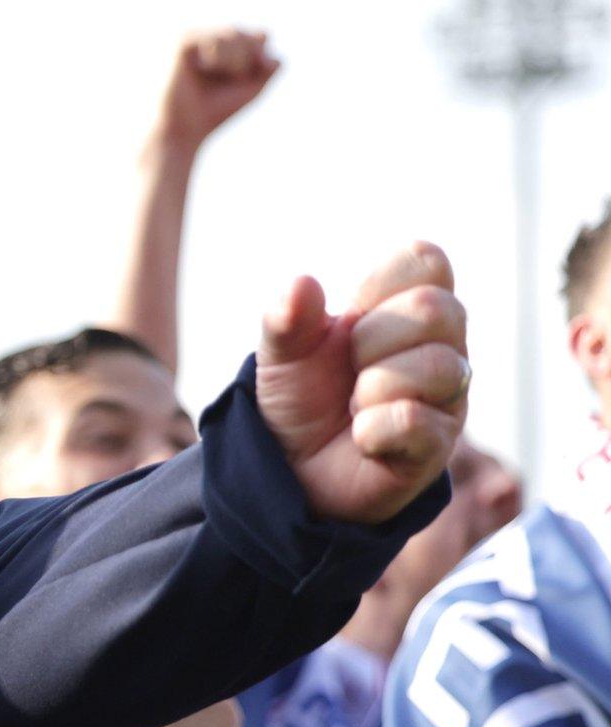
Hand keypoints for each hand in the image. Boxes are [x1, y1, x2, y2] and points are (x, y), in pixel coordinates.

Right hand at [151, 28, 278, 154]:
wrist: (187, 127)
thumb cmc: (217, 110)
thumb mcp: (253, 89)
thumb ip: (268, 68)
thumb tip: (268, 44)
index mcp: (232, 48)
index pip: (261, 36)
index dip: (261, 55)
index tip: (250, 77)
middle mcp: (215, 39)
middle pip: (249, 34)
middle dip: (247, 60)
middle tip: (231, 79)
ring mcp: (199, 38)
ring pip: (233, 33)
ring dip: (234, 60)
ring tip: (214, 74)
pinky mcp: (184, 43)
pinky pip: (214, 38)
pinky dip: (215, 57)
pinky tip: (201, 68)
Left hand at [256, 241, 468, 523]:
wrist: (293, 467)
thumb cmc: (301, 396)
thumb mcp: (282, 353)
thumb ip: (287, 318)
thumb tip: (301, 283)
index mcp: (405, 309)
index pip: (428, 260)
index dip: (380, 283)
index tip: (351, 318)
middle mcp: (440, 347)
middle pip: (437, 309)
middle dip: (372, 338)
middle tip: (350, 367)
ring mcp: (445, 397)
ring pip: (439, 366)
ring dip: (373, 387)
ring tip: (354, 406)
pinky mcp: (436, 446)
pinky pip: (420, 422)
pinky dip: (376, 429)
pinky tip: (362, 436)